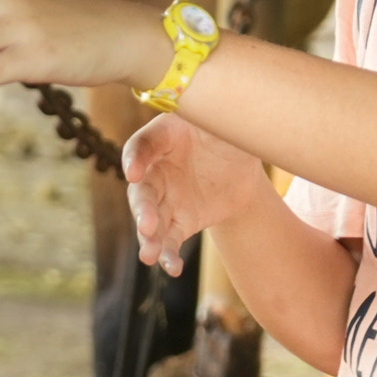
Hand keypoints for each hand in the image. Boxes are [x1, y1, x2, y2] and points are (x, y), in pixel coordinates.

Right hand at [124, 113, 272, 275]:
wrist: (243, 163)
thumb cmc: (227, 133)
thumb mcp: (224, 121)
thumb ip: (215, 117)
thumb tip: (217, 108)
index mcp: (162, 138)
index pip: (142, 146)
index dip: (135, 158)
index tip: (134, 172)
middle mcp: (156, 170)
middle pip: (141, 191)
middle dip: (141, 209)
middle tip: (146, 224)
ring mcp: (166, 198)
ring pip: (150, 220)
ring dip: (148, 238)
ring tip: (149, 255)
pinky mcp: (180, 221)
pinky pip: (170, 239)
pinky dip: (168, 255)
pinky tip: (172, 268)